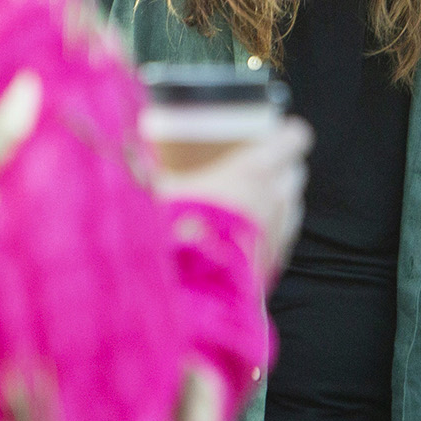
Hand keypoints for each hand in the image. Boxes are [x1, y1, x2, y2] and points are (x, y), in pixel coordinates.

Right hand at [155, 118, 312, 279]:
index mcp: (252, 170)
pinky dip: (273, 228)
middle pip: (294, 171)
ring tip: (252, 198)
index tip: (276, 130)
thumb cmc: (174, 231)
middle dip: (281, 164)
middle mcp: (273, 199)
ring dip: (278, 197)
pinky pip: (282, 236)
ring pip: (291, 204)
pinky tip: (248, 233)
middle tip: (256, 162)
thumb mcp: (154, 188)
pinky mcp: (274, 263)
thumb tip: (126, 146)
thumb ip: (147, 165)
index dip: (287, 132)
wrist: (188, 291)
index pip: (292, 139)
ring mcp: (278, 233)